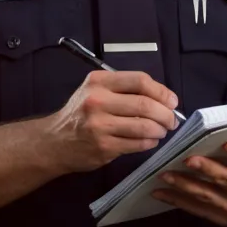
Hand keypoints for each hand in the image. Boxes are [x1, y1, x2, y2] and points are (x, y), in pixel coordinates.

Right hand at [47, 70, 179, 173]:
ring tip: (161, 131)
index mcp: (98, 81)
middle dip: (166, 114)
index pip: (139, 80)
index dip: (162, 91)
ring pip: (144, 127)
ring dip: (160, 130)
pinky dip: (149, 142)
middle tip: (171, 120)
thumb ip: (123, 90)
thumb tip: (163, 98)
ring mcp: (100, 125)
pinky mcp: (104, 147)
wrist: (55, 141)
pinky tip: (149, 140)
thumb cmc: (80, 114)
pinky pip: (138, 144)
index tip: (172, 101)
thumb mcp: (94, 91)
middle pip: (145, 104)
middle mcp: (97, 101)